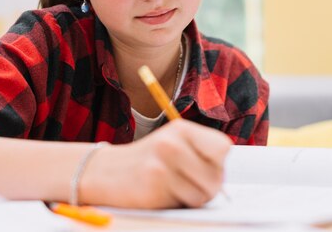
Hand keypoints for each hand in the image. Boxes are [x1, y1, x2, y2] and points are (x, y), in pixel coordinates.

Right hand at [80, 119, 231, 208]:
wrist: (106, 171)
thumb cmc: (149, 160)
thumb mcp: (175, 144)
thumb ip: (202, 154)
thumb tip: (225, 180)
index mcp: (182, 128)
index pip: (223, 147)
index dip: (218, 162)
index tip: (205, 166)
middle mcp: (172, 143)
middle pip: (217, 176)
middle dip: (208, 186)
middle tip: (188, 183)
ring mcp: (162, 164)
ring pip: (203, 194)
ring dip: (193, 197)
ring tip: (174, 187)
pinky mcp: (154, 186)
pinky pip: (185, 203)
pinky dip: (178, 203)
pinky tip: (162, 193)